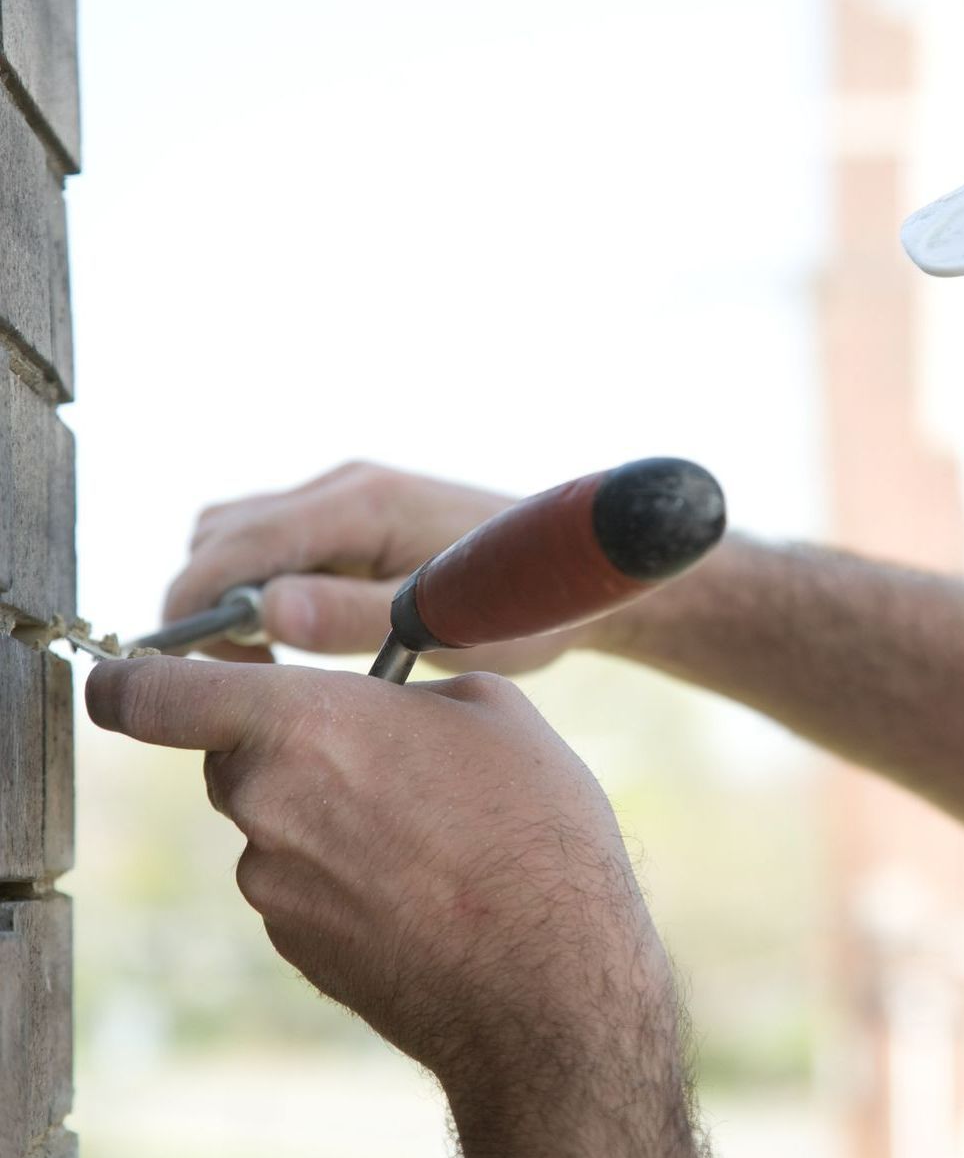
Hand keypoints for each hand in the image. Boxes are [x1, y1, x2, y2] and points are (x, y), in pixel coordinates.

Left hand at [86, 656, 711, 1157]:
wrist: (549, 979)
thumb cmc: (533, 829)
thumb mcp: (493, 709)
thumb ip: (406, 690)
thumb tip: (386, 705)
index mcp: (304, 725)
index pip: (153, 696)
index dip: (127, 683)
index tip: (128, 681)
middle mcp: (266, 804)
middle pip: (234, 758)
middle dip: (289, 748)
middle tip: (376, 756)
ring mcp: (273, 885)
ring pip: (272, 822)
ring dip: (324, 814)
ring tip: (424, 831)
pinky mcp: (294, 944)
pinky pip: (297, 882)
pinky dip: (338, 874)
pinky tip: (416, 884)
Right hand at [162, 462, 586, 672]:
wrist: (576, 571)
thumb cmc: (522, 606)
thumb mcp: (442, 625)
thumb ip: (349, 615)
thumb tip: (262, 612)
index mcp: (359, 505)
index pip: (232, 545)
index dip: (192, 605)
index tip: (194, 672)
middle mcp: (346, 485)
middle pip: (223, 532)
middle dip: (208, 600)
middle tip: (248, 669)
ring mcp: (352, 492)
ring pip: (243, 532)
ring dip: (233, 591)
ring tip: (276, 655)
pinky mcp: (360, 510)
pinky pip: (281, 538)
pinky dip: (265, 581)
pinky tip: (304, 628)